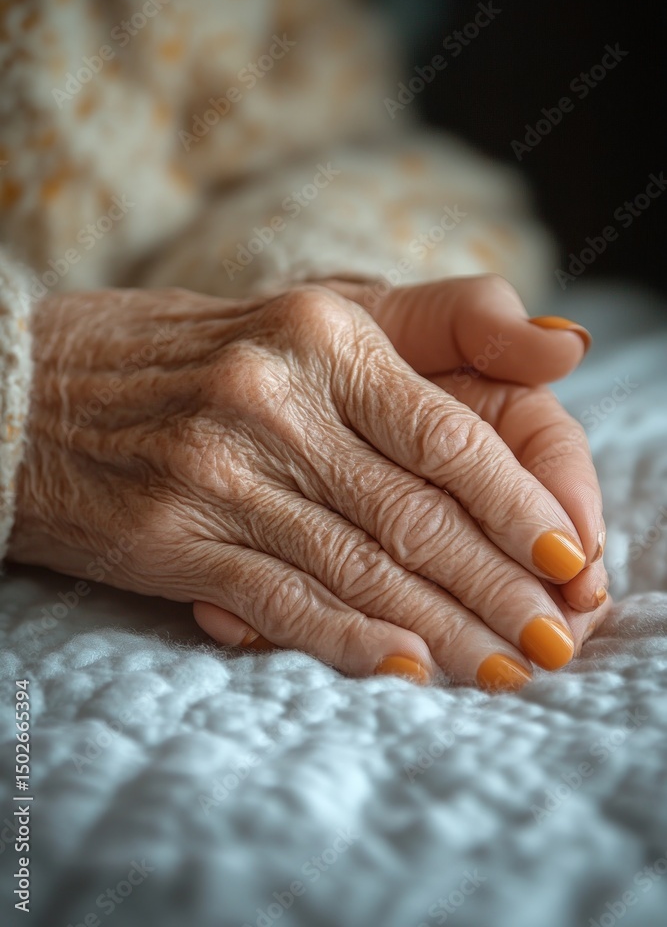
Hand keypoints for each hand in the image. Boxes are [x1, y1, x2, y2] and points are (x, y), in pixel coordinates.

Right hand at [200, 275, 609, 662]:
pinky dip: (352, 639)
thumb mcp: (314, 310)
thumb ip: (445, 322)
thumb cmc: (198, 350)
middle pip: (415, 515)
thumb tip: (568, 351)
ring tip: (500, 669)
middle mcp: (274, 400)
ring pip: (360, 567)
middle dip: (497, 588)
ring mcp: (218, 472)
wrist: (41, 388)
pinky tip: (407, 670)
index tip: (570, 561)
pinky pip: (284, 599)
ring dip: (442, 630)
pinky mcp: (173, 538)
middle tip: (550, 643)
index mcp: (324, 335)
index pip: (448, 438)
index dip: (519, 508)